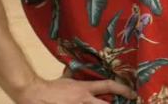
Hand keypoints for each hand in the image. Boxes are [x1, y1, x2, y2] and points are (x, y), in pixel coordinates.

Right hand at [14, 76, 136, 103]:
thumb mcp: (66, 78)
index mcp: (85, 89)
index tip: (133, 93)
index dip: (123, 89)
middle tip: (128, 103)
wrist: (34, 95)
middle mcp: (84, 101)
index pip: (109, 86)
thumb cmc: (50, 87)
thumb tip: (77, 66)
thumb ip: (75, 74)